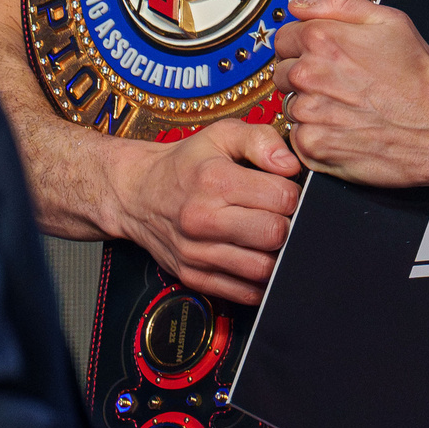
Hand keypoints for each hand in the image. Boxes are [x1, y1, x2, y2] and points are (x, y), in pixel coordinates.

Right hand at [100, 118, 302, 305]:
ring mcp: (196, 253)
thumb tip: (291, 166)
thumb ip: (261, 140)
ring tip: (267, 237)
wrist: (136, 193)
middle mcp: (203, 220)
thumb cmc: (185, 164)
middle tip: (278, 216)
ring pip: (262, 269)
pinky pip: (243, 293)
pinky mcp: (193, 277)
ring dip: (275, 255)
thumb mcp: (221, 134)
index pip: (282, 198)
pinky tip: (255, 258)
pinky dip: (259, 282)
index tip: (283, 192)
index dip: (292, 194)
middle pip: (274, 235)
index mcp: (215, 181)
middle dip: (287, 224)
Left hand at [270, 0, 428, 189]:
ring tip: (347, 108)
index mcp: (323, 39)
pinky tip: (344, 129)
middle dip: (304, 76)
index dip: (303, 46)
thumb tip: (300, 3)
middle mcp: (309, 74)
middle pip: (281, 72)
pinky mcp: (312, 146)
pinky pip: (298, 137)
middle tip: (340, 85)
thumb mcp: (391, 22)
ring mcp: (308, 112)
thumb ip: (340, 4)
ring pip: (290, 105)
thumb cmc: (420, 80)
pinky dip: (316, 135)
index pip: (283, 37)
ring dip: (310, 107)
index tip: (323, 57)